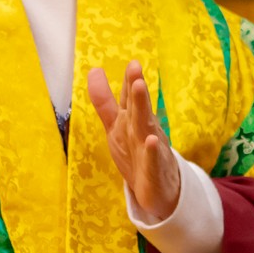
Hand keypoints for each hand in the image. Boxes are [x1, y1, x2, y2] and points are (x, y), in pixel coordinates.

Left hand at [87, 60, 180, 221]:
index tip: (131, 63)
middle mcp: (141, 130)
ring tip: (139, 88)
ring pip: (144, 126)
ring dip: (142, 107)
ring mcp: (149, 149)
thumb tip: (95, 70)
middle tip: (135, 67)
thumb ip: (106, 100)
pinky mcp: (153, 170)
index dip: (127, 81)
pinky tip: (152, 140)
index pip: (128, 97)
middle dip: (135, 87)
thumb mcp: (117, 124)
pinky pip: (151, 159)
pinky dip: (151, 150)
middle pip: (137, 107)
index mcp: (131, 119)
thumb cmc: (136, 152)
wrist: (159, 190)